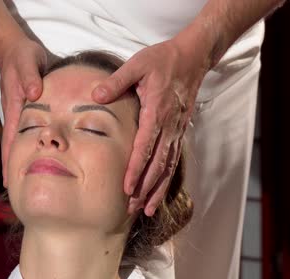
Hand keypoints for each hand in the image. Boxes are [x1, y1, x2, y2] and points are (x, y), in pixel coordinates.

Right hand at [0, 38, 48, 187]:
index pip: (10, 141)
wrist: (15, 48)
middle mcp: (15, 115)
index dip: (9, 162)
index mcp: (15, 108)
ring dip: (22, 160)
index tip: (8, 182)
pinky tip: (37, 157)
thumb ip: (30, 77)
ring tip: (26, 182)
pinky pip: (28, 133)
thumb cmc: (22, 56)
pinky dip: (30, 147)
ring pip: (20, 142)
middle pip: (13, 147)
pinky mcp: (26, 110)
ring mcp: (20, 114)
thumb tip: (33, 94)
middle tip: (16, 193)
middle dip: (13, 169)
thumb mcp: (27, 62)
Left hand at [92, 35, 210, 215]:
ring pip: (167, 166)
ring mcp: (177, 130)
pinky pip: (173, 160)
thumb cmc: (163, 59)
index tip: (127, 187)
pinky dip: (166, 179)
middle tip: (131, 207)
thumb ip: (116, 81)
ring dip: (157, 189)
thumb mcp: (137, 64)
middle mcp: (169, 125)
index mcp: (156, 111)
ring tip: (145, 209)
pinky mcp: (180, 131)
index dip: (136, 169)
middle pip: (157, 164)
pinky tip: (158, 192)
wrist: (193, 57)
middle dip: (145, 187)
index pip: (145, 147)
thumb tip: (96, 95)